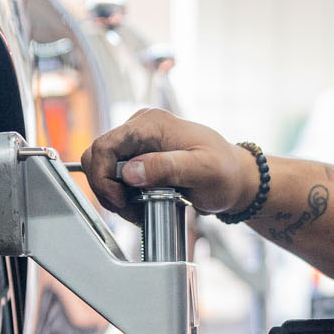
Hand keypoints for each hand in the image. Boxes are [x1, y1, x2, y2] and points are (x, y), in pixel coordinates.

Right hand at [81, 109, 261, 219]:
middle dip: (107, 189)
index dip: (104, 177)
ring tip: (140, 210)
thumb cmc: (225, 173)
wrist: (236, 179)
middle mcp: (140, 128)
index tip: (121, 202)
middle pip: (98, 157)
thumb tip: (130, 171)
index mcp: (151, 124)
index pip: (104, 146)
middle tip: (130, 209)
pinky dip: (123, 196)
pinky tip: (141, 205)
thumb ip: (167, 167)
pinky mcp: (139, 159)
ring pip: (104, 170)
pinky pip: (116, 177)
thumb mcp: (203, 171)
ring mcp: (138, 144)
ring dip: (116, 196)